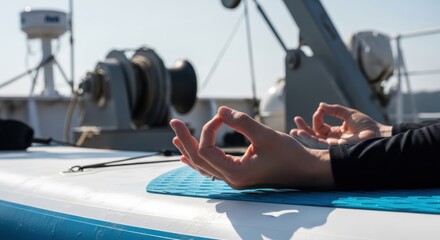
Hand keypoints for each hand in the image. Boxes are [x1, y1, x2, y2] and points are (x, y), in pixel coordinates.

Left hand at [170, 106, 333, 189]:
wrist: (307, 171)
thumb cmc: (290, 155)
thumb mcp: (266, 135)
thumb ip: (241, 122)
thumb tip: (219, 111)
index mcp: (236, 172)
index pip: (206, 150)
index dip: (208, 130)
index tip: (221, 117)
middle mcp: (231, 179)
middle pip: (198, 159)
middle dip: (185, 140)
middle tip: (174, 122)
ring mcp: (234, 179)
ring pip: (202, 166)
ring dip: (189, 149)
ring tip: (176, 136)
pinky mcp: (238, 175)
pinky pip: (211, 169)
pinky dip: (199, 160)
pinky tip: (188, 157)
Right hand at [290, 102, 391, 147]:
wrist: (377, 133)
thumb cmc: (367, 125)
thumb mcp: (348, 114)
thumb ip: (334, 110)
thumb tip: (321, 105)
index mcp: (335, 132)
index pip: (320, 126)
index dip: (317, 117)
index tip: (320, 110)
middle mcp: (332, 139)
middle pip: (313, 134)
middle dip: (303, 128)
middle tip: (296, 120)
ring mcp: (332, 145)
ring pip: (313, 140)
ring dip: (303, 134)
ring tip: (294, 130)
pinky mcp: (334, 148)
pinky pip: (318, 144)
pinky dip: (309, 138)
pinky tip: (301, 133)